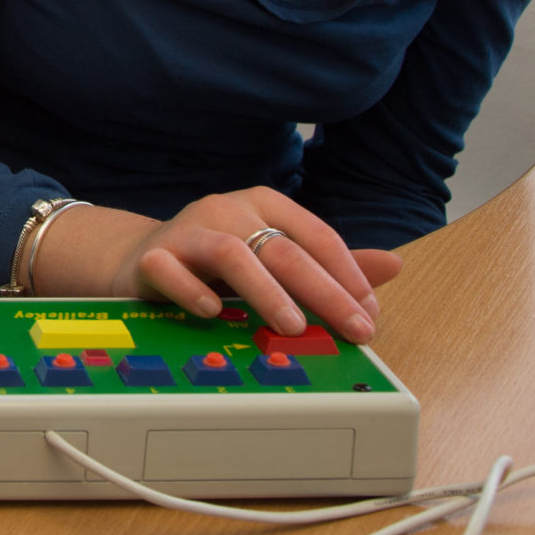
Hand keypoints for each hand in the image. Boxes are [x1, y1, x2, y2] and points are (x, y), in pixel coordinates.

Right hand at [120, 188, 398, 341]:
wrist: (140, 259)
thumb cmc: (216, 264)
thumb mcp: (274, 258)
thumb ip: (328, 265)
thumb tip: (395, 265)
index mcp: (263, 205)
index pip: (316, 234)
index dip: (348, 274)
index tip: (370, 313)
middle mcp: (228, 210)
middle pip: (282, 247)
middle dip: (325, 291)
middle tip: (354, 329)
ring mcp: (188, 232)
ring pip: (231, 253)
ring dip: (267, 291)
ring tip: (293, 327)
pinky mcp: (152, 257)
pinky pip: (171, 270)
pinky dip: (194, 291)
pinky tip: (215, 313)